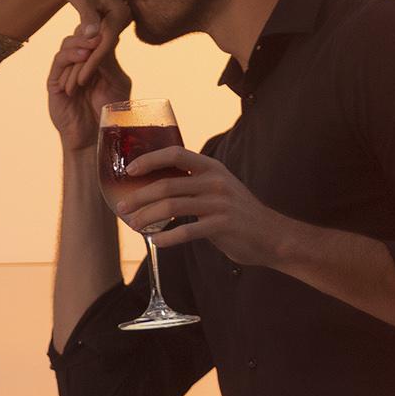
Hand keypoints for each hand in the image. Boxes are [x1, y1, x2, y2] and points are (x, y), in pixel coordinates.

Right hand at [44, 19, 125, 153]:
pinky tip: (83, 55)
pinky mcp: (54, 83)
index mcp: (94, 61)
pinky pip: (59, 62)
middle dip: (90, 29)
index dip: (100, 26)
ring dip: (81, 41)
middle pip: (79, 35)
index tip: (111, 17)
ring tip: (93, 41)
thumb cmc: (110, 114)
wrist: (95, 139)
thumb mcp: (116, 84)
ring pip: (68, 45)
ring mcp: (65, 72)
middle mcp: (78, 63)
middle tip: (101, 25)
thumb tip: (110, 37)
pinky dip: (70, 55)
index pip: (94, 36)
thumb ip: (111, 63)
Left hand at [113, 147, 300, 266]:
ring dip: (147, 217)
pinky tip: (155, 242)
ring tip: (134, 225)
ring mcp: (220, 203)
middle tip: (122, 207)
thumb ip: (195, 184)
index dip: (150, 160)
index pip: (176, 153)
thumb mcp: (219, 189)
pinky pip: (187, 230)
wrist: (272, 236)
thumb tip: (158, 187)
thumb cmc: (238, 215)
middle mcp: (215, 181)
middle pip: (167, 184)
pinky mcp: (222, 225)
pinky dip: (167, 237)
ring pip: (172, 207)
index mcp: (212, 168)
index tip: (130, 171)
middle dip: (140, 196)